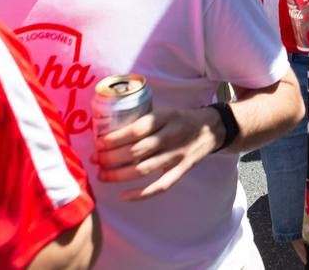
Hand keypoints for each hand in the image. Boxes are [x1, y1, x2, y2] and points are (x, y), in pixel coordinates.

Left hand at [93, 105, 220, 199]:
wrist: (211, 129)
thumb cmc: (179, 120)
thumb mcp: (164, 111)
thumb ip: (143, 121)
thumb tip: (107, 133)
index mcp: (166, 117)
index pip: (136, 130)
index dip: (114, 139)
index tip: (98, 144)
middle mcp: (172, 136)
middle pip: (136, 151)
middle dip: (111, 158)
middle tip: (96, 160)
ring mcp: (178, 155)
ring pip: (144, 169)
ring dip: (119, 175)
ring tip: (102, 175)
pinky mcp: (182, 170)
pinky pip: (160, 186)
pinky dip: (141, 194)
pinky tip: (123, 196)